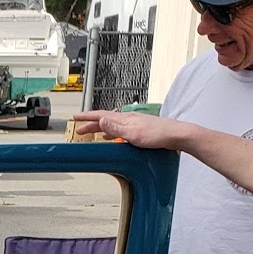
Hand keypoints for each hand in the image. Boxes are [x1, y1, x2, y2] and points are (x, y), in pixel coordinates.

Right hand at [71, 109, 189, 148]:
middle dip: (90, 124)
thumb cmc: (158, 135)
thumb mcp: (133, 133)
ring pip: (112, 125)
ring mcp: (134, 124)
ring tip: (91, 133)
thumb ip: (115, 127)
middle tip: (78, 128)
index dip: (87, 117)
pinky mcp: (139, 130)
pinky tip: (112, 137)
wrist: (176, 135)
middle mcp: (128, 119)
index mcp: (124, 119)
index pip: (101, 115)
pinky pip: (119, 130)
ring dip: (100, 128)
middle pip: (105, 120)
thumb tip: (100, 120)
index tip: (75, 117)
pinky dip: (111, 133)